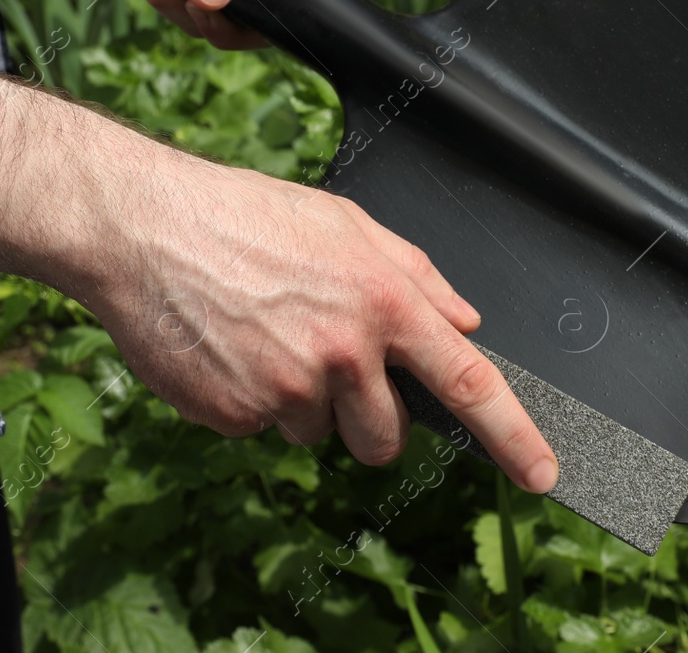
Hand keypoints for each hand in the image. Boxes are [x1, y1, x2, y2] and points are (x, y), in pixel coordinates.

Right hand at [0, 74, 559, 492]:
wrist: (147, 228)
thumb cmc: (242, 214)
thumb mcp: (345, 222)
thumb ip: (415, 273)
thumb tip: (466, 320)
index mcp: (384, 299)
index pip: (469, 382)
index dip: (513, 435)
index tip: (541, 473)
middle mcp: (345, 350)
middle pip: (387, 434)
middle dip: (367, 416)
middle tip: (324, 359)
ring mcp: (290, 388)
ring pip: (319, 432)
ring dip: (300, 401)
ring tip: (263, 333)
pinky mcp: (239, 414)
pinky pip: (262, 429)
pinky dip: (250, 399)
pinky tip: (230, 347)